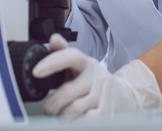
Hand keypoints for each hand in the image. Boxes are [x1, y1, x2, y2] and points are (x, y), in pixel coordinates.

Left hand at [34, 34, 161, 117]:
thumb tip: (53, 39)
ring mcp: (104, 94)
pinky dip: (76, 122)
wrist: (125, 96)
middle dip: (52, 104)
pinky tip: (77, 118)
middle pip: (67, 91)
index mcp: (88, 64)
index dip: (53, 62)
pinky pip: (84, 120)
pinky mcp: (108, 112)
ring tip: (63, 114)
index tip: (37, 71)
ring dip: (62, 115)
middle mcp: (97, 76)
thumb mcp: (82, 67)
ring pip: (73, 109)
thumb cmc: (96, 83)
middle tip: (49, 108)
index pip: (71, 57)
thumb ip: (65, 54)